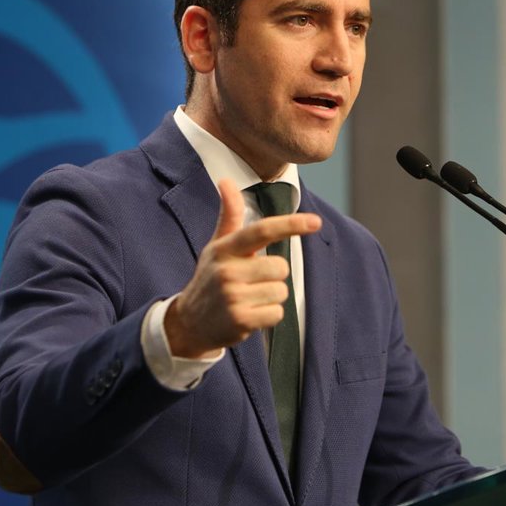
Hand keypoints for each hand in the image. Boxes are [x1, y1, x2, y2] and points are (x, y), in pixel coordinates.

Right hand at [165, 178, 320, 358]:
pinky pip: (276, 314)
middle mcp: (227, 271)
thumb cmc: (211, 279)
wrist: (189, 323)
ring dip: (271, 297)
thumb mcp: (217, 246)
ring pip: (281, 291)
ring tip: (248, 299)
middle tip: (253, 282)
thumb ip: (230, 216)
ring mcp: (232, 297)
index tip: (315, 221)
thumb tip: (226, 181)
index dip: (290, 224)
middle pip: (281, 266)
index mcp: (225, 249)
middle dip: (275, 276)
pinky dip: (268, 316)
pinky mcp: (240, 321)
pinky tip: (249, 315)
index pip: (261, 230)